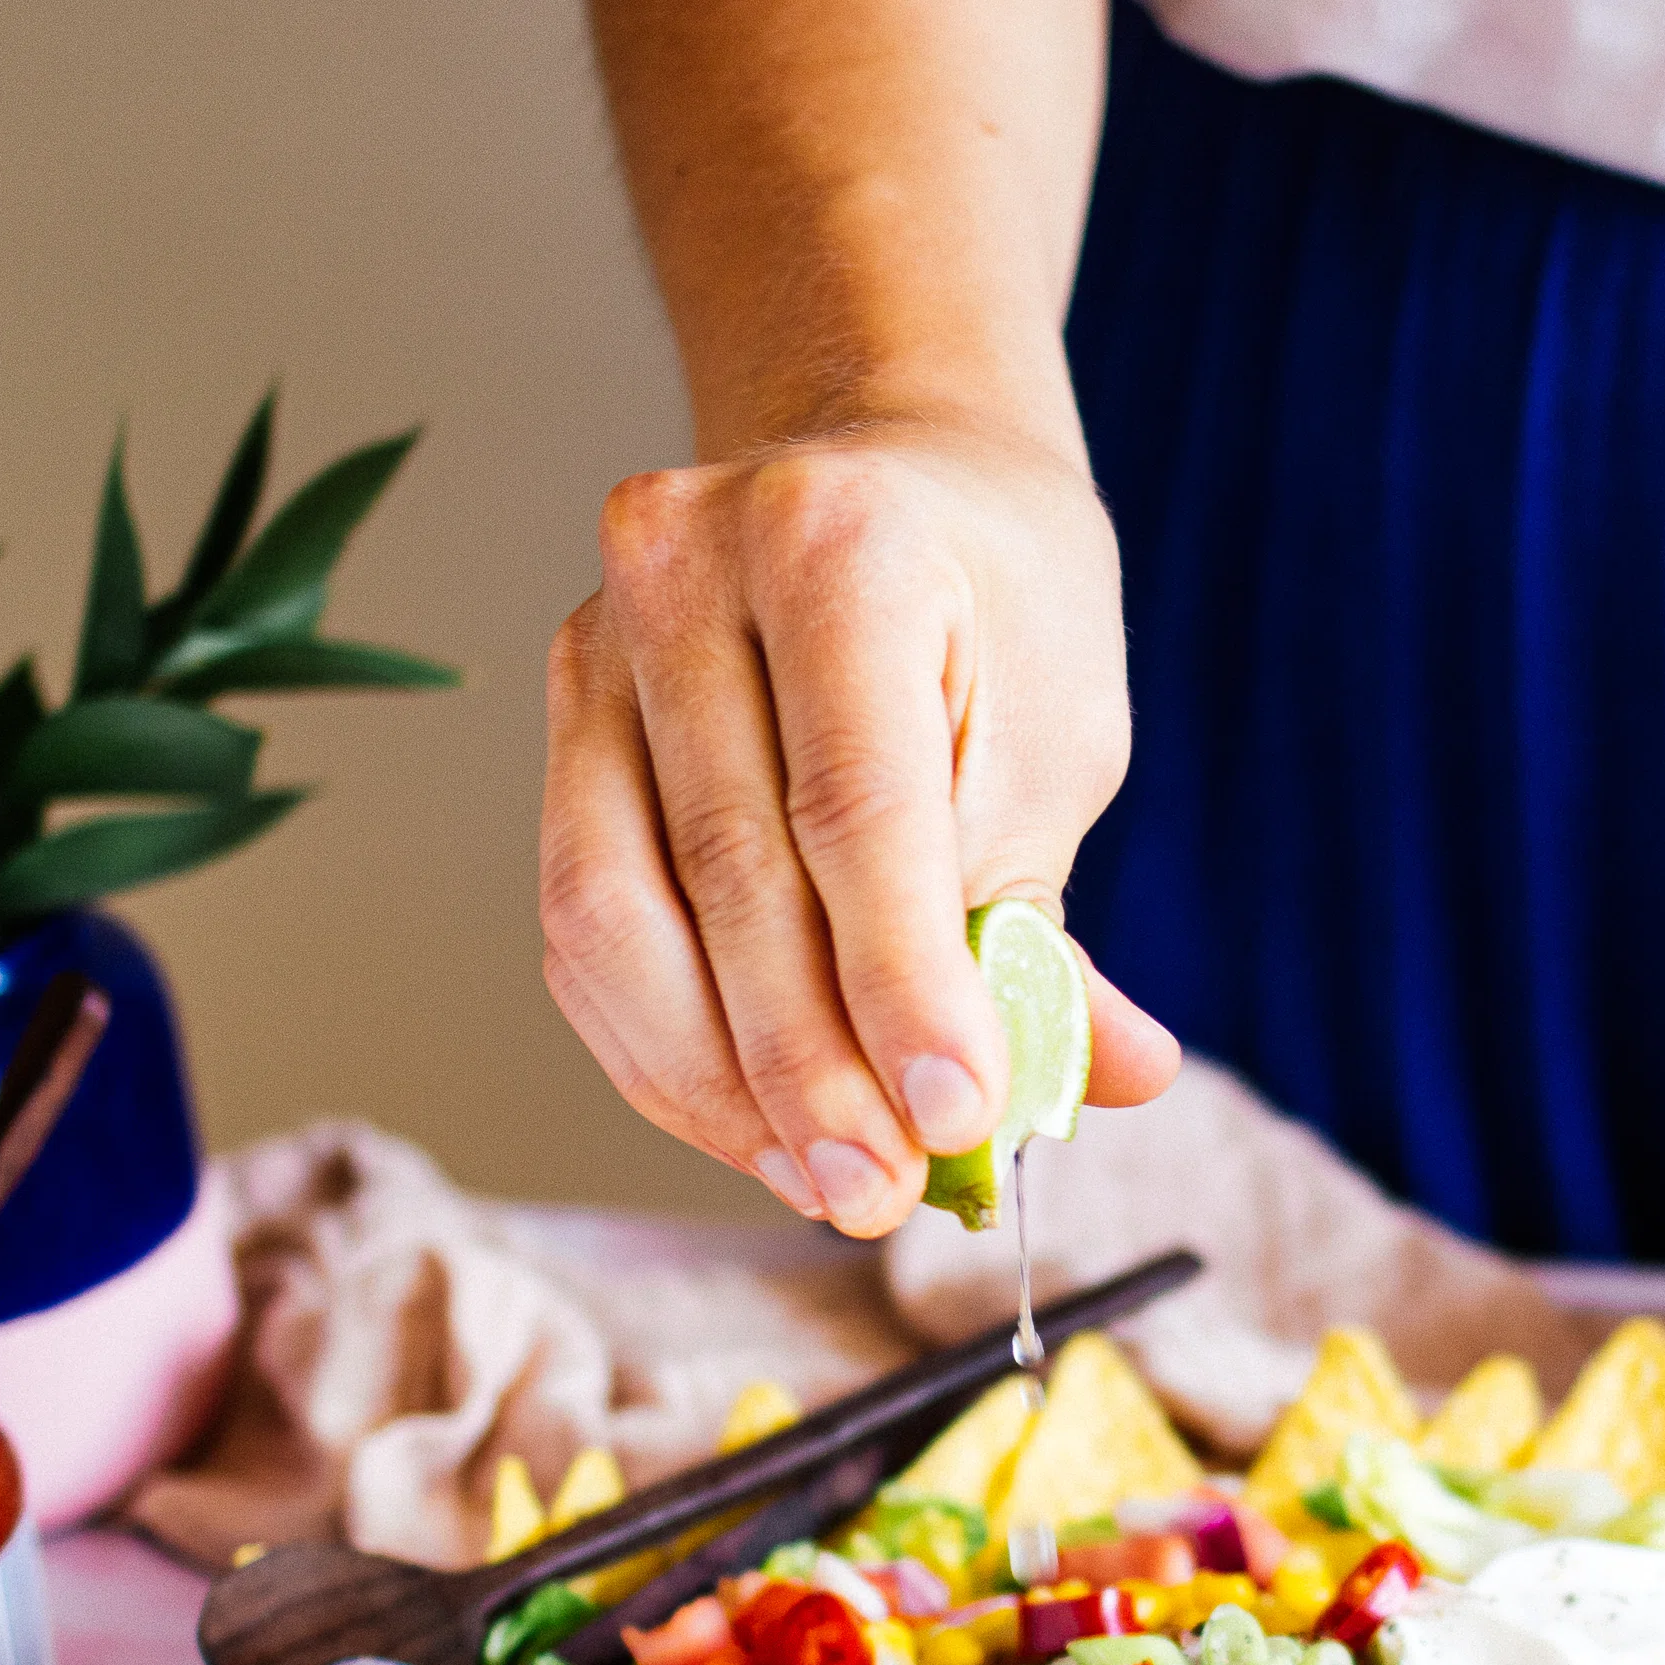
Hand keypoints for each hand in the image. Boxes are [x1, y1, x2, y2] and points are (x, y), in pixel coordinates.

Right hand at [542, 416, 1178, 1236]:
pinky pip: (581, 927)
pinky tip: (753, 1122)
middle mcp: (683, 570)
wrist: (885, 474)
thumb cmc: (993, 608)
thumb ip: (1044, 917)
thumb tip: (1108, 1081)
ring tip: (827, 1176)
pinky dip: (665, 1049)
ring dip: (721, 1083)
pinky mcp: (556, 721)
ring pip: (615, 916)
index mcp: (836, 543)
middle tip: (886, 1191)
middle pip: (726, 874)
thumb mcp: (1057, 735)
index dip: (902, 985)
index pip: (855, 808)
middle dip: (811, 1066)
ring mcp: (593, 642)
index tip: (955, 1122)